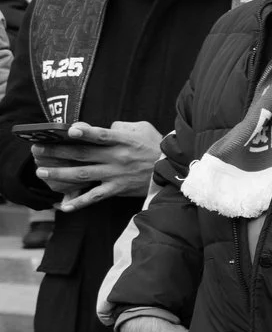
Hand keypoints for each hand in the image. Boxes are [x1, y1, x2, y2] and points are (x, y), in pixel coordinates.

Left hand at [33, 119, 159, 211]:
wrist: (173, 170)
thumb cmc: (156, 146)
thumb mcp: (143, 129)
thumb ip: (120, 126)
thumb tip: (99, 128)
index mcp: (123, 141)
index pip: (101, 135)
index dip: (85, 132)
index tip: (68, 130)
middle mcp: (117, 157)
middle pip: (82, 154)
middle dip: (57, 151)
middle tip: (37, 149)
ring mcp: (116, 175)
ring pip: (83, 174)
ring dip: (60, 173)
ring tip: (42, 172)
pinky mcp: (118, 189)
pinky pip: (96, 197)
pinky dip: (80, 202)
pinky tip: (64, 206)